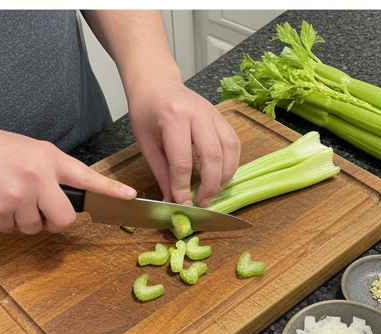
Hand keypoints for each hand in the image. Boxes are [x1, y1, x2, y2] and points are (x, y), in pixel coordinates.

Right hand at [0, 128, 136, 233]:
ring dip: (23, 219)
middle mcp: (36, 175)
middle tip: (37, 205)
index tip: (129, 197)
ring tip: (9, 194)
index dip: (109, 189)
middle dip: (52, 220)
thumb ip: (56, 172)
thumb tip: (82, 193)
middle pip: (64, 219)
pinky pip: (11, 229)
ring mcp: (16, 194)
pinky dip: (4, 220)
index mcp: (47, 158)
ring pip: (34, 227)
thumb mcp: (32, 152)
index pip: (86, 176)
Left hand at [126, 80, 240, 206]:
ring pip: (229, 152)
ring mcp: (212, 114)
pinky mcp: (221, 118)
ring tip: (213, 191)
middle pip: (212, 158)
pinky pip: (234, 145)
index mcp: (172, 117)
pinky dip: (231, 164)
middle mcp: (196, 113)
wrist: (155, 81)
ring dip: (224, 177)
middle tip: (202, 202)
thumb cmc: (147, 110)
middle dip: (209, 186)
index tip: (184, 205)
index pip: (182, 162)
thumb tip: (173, 200)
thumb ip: (162, 173)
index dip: (183, 188)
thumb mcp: (146, 142)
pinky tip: (221, 175)